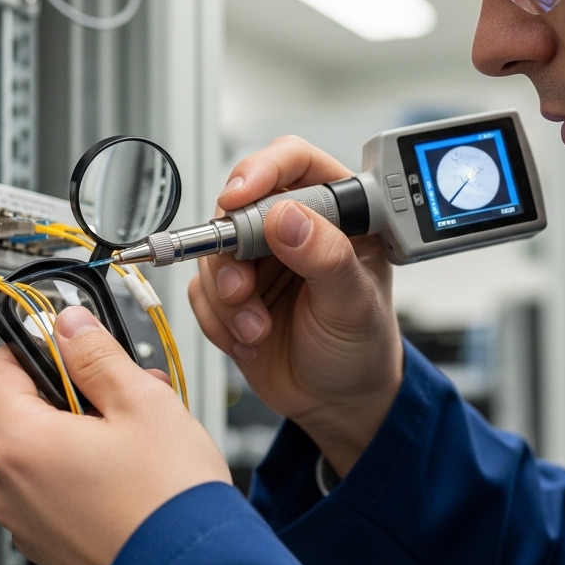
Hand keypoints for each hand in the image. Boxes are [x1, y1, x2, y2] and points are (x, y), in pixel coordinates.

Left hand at [0, 306, 230, 564]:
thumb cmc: (168, 498)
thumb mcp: (142, 402)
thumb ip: (96, 355)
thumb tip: (70, 326)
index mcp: (19, 444)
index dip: (32, 345)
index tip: (66, 340)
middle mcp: (8, 488)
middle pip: (25, 414)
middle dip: (75, 391)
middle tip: (127, 387)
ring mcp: (27, 522)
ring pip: (45, 454)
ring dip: (85, 432)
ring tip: (142, 434)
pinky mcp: (51, 545)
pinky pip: (57, 492)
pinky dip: (87, 472)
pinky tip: (134, 472)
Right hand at [189, 136, 402, 475]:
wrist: (339, 402)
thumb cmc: (363, 347)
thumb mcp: (354, 304)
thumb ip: (326, 257)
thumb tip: (287, 216)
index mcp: (337, 213)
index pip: (294, 162)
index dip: (262, 170)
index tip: (239, 198)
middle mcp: (294, 228)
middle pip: (239, 205)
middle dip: (233, 251)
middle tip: (244, 290)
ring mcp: (260, 259)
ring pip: (213, 251)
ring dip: (228, 296)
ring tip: (257, 327)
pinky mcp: (233, 291)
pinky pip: (200, 291)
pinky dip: (218, 319)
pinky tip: (251, 338)